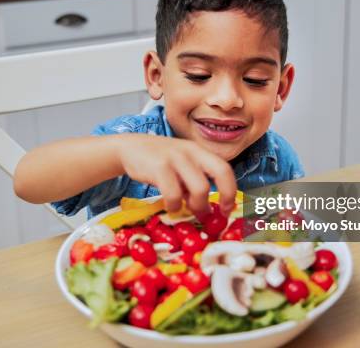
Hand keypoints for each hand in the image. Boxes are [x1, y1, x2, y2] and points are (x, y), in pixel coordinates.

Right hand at [117, 134, 236, 217]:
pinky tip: (170, 205)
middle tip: (213, 212)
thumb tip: (208, 209)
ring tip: (186, 209)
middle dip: (224, 196)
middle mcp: (192, 151)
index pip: (225, 168)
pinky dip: (174, 205)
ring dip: (196, 205)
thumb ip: (194, 182)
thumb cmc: (159, 161)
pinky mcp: (160, 167)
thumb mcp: (181, 166)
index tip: (227, 209)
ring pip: (201, 188)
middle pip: (221, 172)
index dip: (231, 190)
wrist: (129, 148)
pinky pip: (175, 194)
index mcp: (200, 151)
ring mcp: (177, 157)